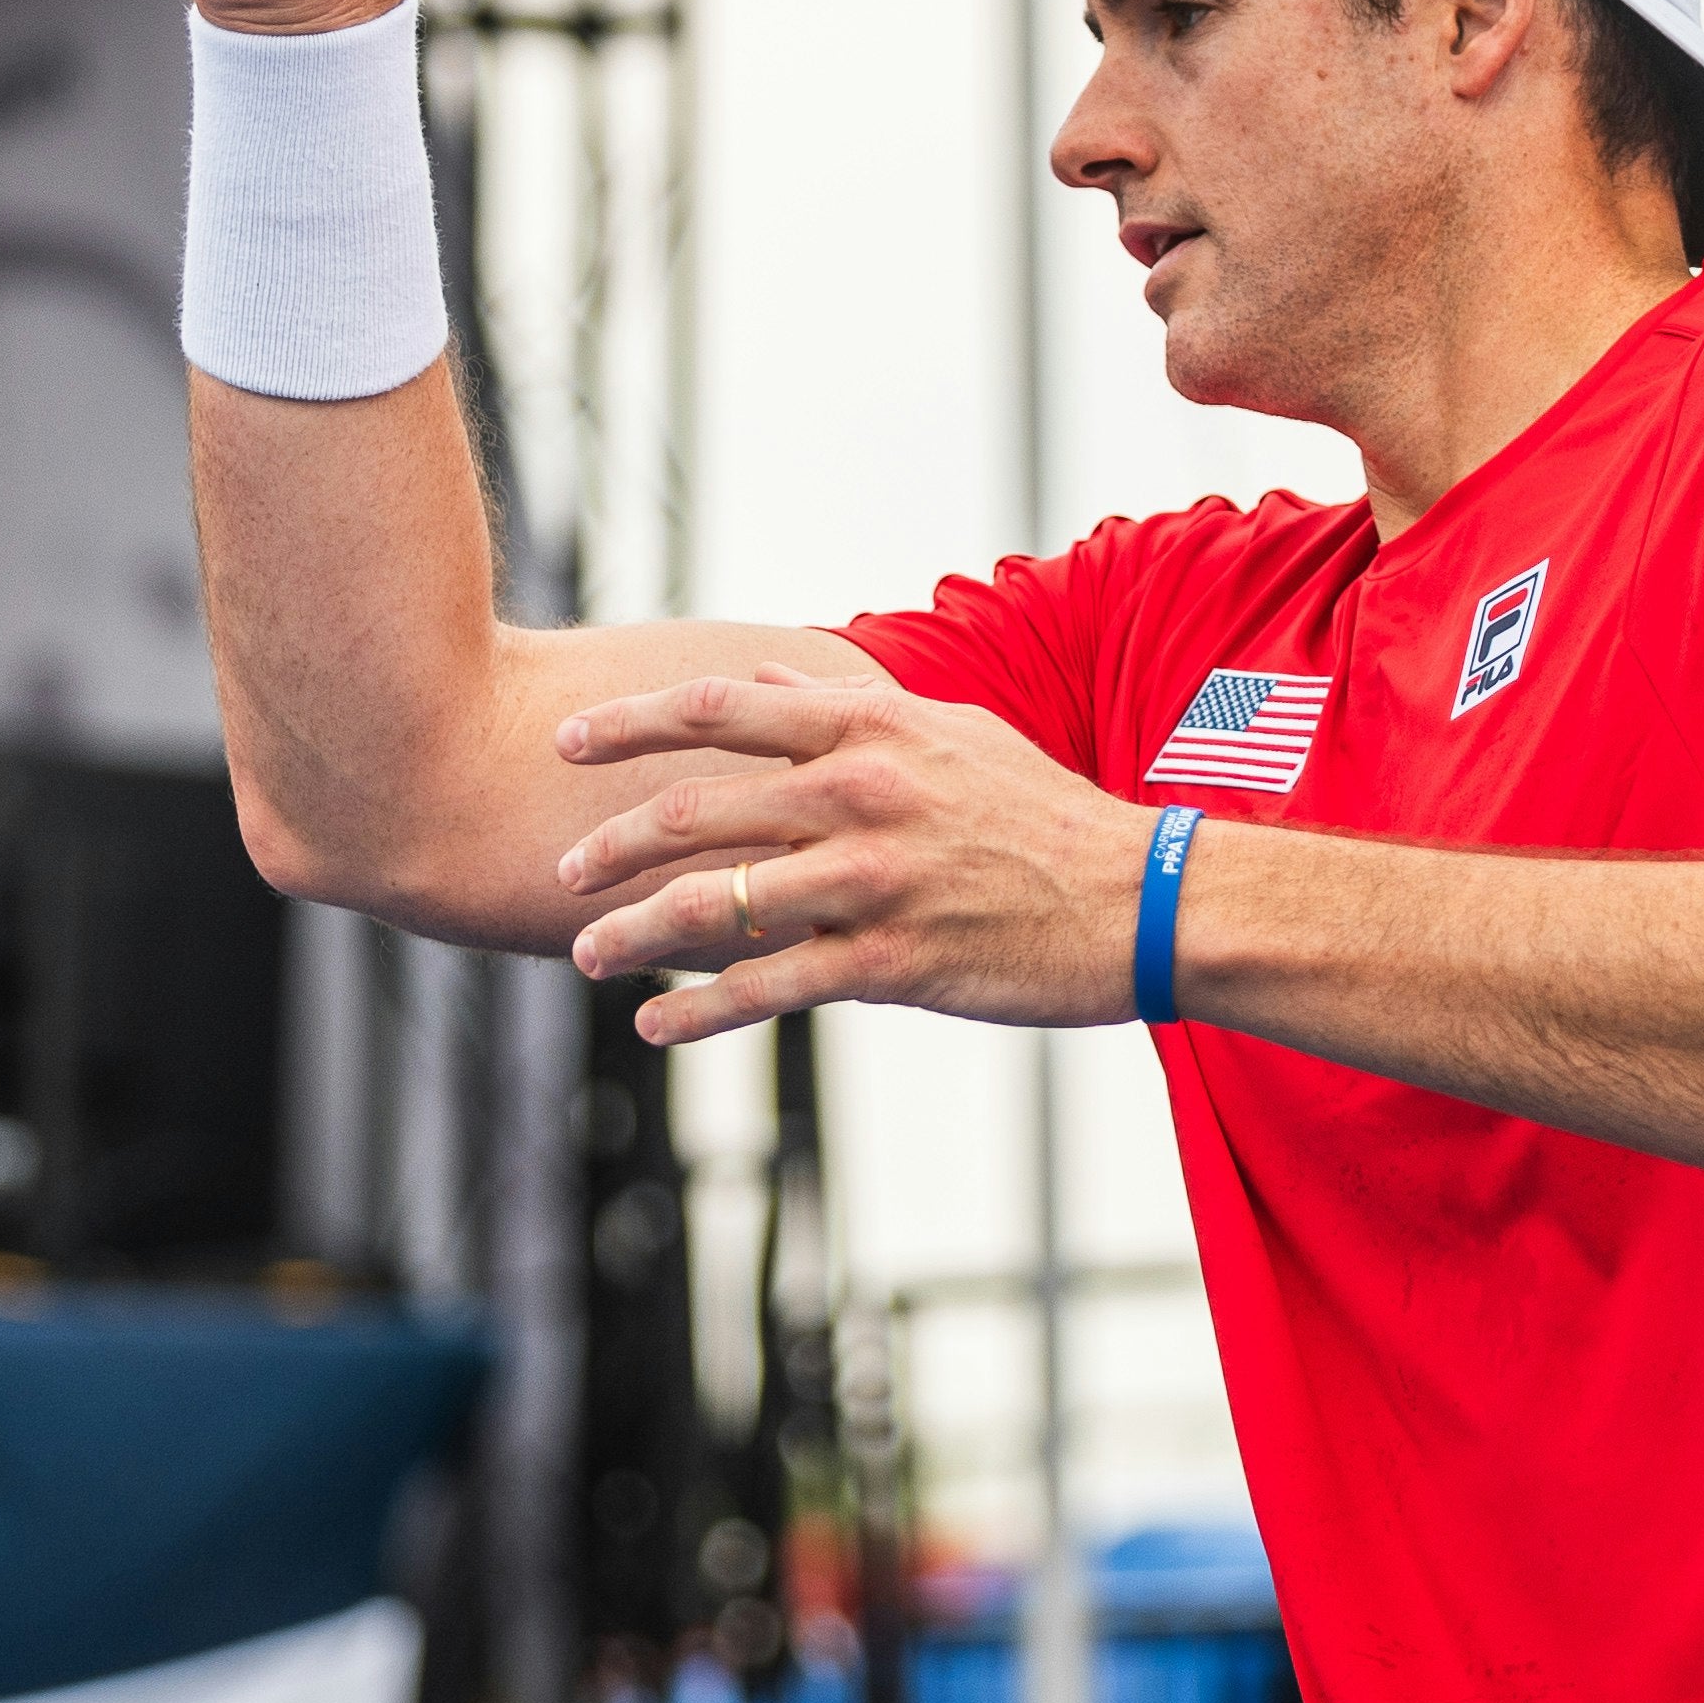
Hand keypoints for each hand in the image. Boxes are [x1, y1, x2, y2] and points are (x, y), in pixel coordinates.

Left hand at [550, 674, 1156, 1045]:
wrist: (1142, 900)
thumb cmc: (1047, 817)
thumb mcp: (957, 734)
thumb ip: (857, 707)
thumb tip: (771, 676)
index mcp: (873, 728)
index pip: (722, 709)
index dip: (631, 723)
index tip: (568, 740)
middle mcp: (860, 794)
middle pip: (695, 810)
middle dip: (609, 844)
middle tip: (561, 870)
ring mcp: (871, 880)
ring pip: (717, 905)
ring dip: (633, 932)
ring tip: (585, 954)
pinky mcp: (890, 961)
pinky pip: (770, 987)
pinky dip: (700, 1010)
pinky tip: (656, 1026)